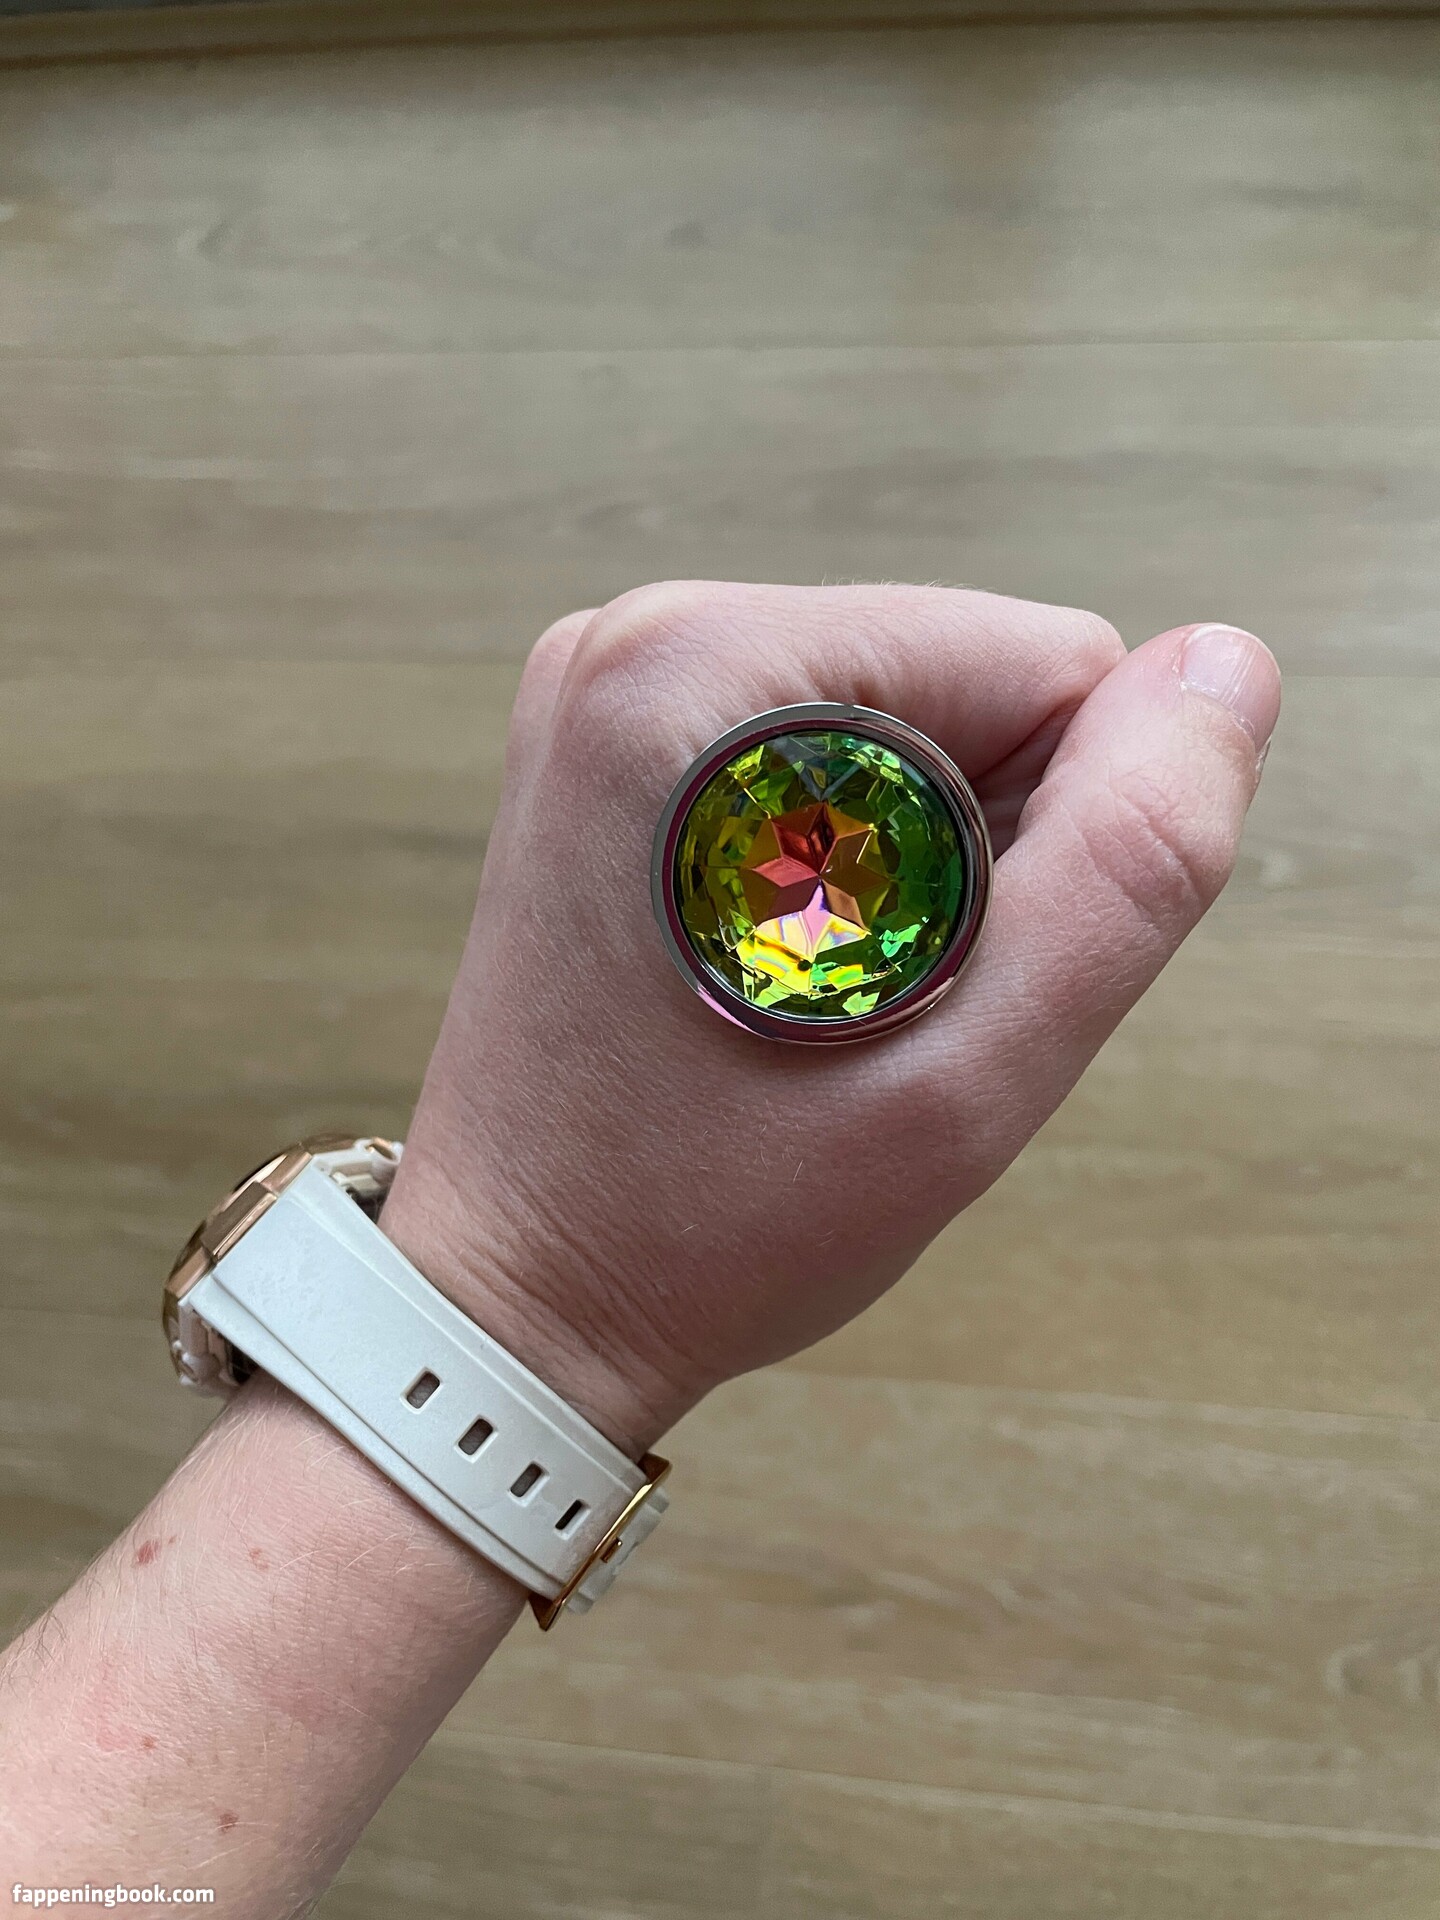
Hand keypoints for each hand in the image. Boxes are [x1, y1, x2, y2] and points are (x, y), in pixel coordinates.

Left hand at [381, 583, 1278, 1453]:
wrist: (517, 1298)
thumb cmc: (711, 1217)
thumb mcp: (970, 1073)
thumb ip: (1130, 860)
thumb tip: (1225, 669)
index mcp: (706, 671)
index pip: (1051, 666)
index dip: (1059, 844)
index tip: (941, 979)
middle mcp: (640, 640)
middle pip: (971, 683)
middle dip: (981, 853)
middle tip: (874, 1008)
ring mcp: (613, 689)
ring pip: (911, 724)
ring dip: (922, 866)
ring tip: (822, 1002)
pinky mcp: (613, 747)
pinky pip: (829, 758)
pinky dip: (854, 864)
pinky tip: (784, 975)